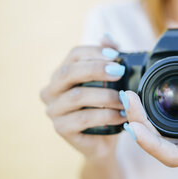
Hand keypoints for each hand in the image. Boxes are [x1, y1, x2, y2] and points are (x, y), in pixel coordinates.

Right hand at [40, 37, 126, 159]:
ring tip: (125, 99)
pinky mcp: (60, 128)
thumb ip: (108, 60)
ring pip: (77, 96)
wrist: (104, 141)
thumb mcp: (110, 83)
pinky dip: (105, 115)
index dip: (95, 52)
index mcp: (62, 73)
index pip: (74, 54)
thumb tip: (107, 37)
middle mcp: (52, 90)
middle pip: (70, 72)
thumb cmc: (106, 107)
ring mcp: (53, 110)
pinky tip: (122, 116)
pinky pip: (83, 119)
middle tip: (120, 73)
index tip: (116, 56)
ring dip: (105, 95)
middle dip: (96, 69)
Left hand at [120, 88, 177, 166]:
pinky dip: (148, 116)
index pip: (171, 155)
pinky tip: (140, 103)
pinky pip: (161, 128)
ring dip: (139, 119)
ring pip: (155, 136)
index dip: (150, 144)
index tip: (133, 126)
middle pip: (156, 144)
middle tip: (127, 98)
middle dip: (137, 124)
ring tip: (128, 98)